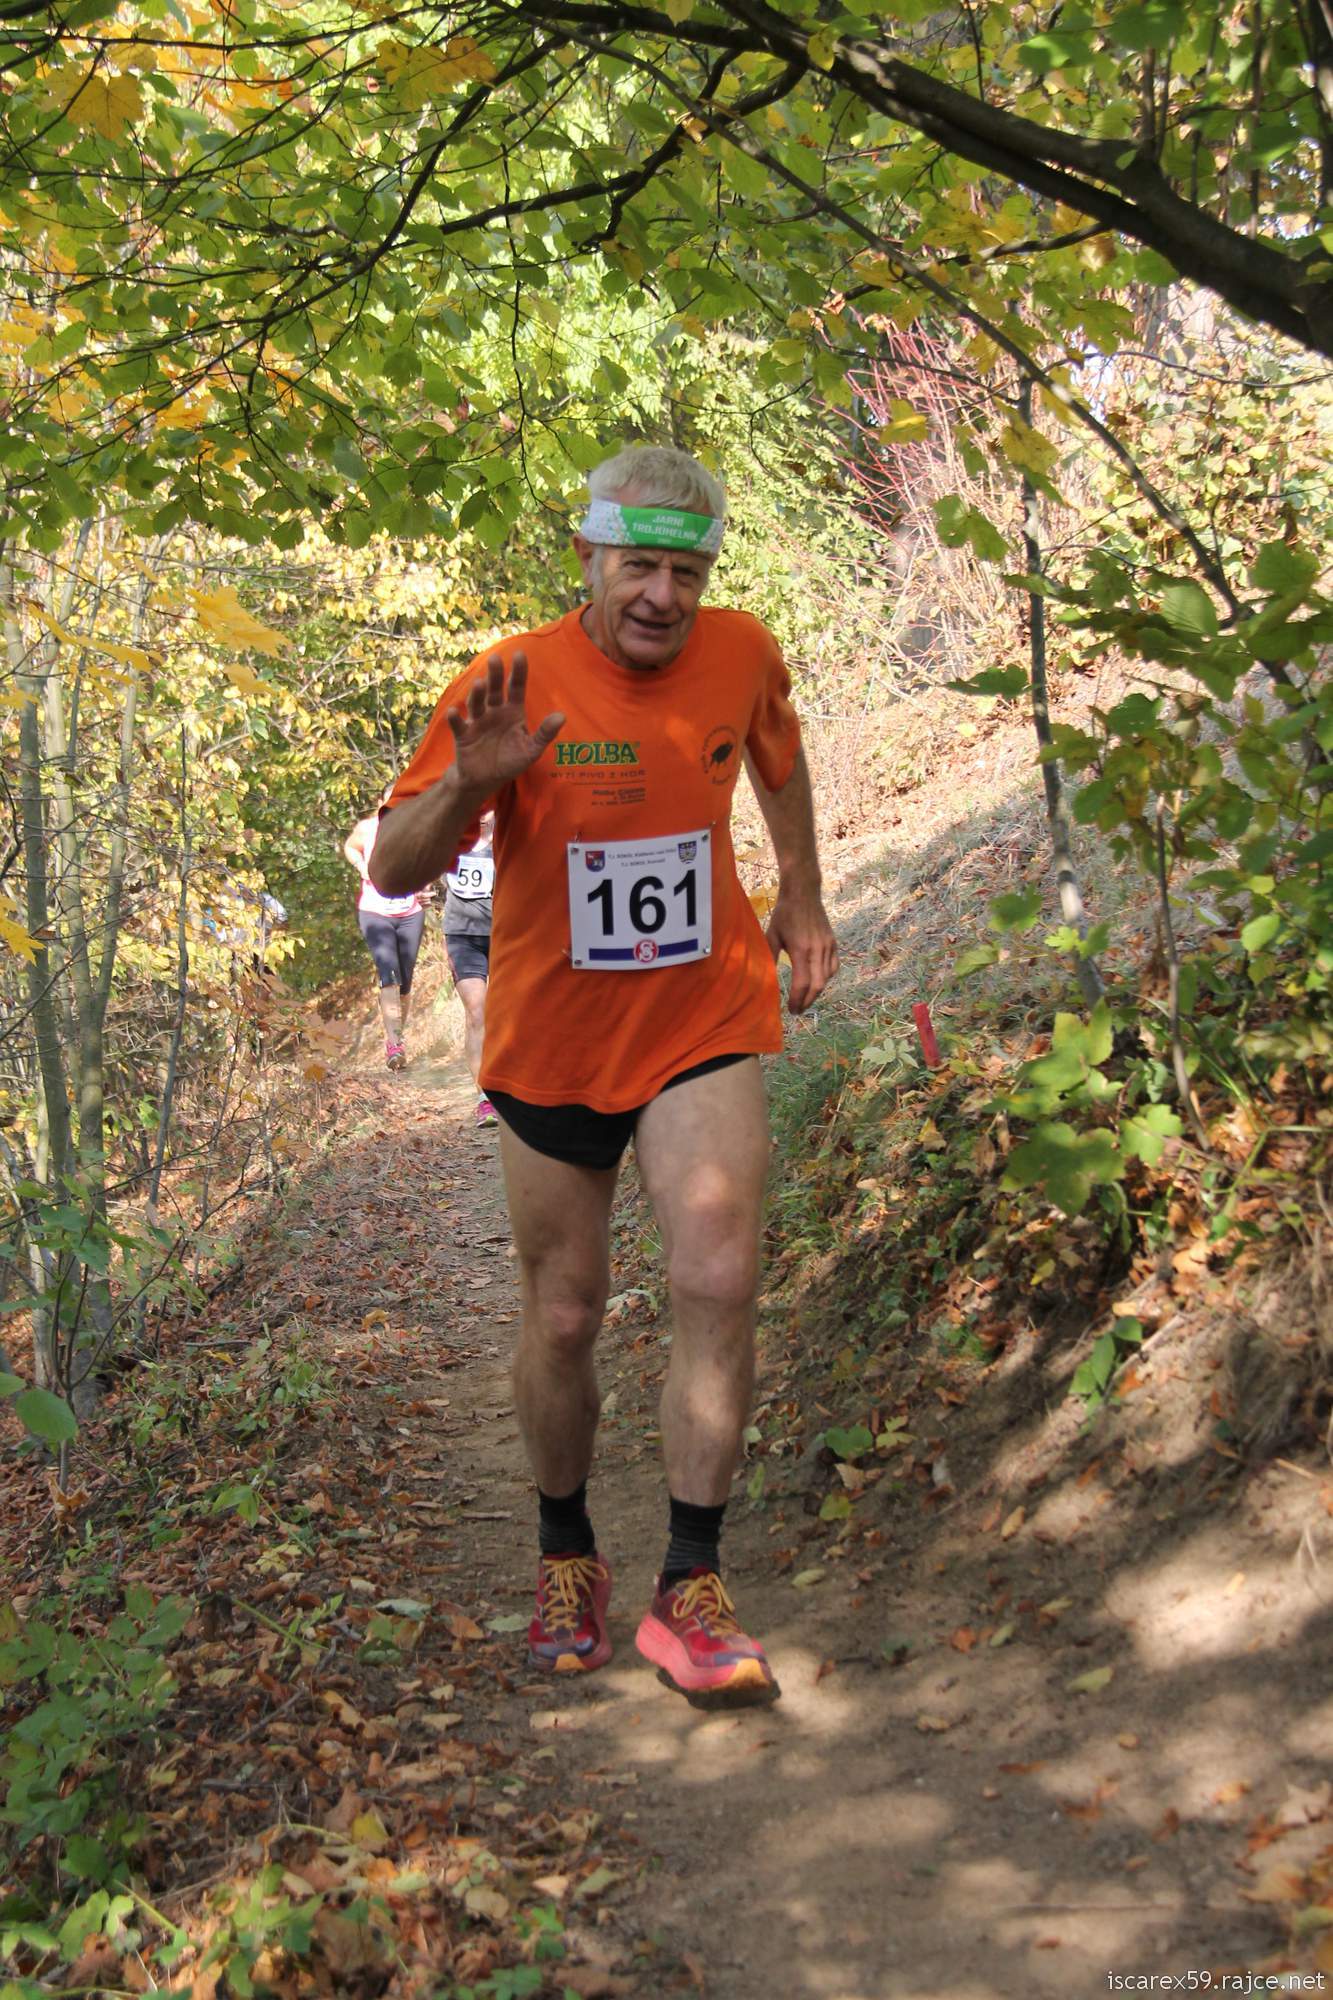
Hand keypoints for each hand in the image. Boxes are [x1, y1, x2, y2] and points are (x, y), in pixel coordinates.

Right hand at [447, 650, 562, 794]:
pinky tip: (452, 712)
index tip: (519, 654)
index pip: (516, 688)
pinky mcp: (463, 735)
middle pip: (494, 690)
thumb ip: (545, 733)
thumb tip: (562, 716)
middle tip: (495, 658)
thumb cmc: (510, 761)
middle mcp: (494, 711)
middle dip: (495, 675)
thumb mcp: (531, 750)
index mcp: (512, 711)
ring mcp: (477, 721)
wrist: (485, 780)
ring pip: (477, 703)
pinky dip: (454, 718)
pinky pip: (458, 725)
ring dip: (477, 694)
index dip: (518, 672)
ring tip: (480, 684)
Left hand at [765, 890, 838, 1013]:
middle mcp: (818, 949)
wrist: (804, 893)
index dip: (797, 999)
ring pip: (827, 978)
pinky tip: (817, 982)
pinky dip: (826, 978)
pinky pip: (834, 967)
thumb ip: (769, 957)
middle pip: (818, 985)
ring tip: (805, 998)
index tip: (791, 1010)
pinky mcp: (833, 942)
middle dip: (808, 1001)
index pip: (802, 983)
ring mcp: (828, 946)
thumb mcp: (772, 934)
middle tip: (798, 1010)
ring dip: (817, 992)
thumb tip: (763, 979)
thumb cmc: (784, 914)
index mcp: (801, 949)